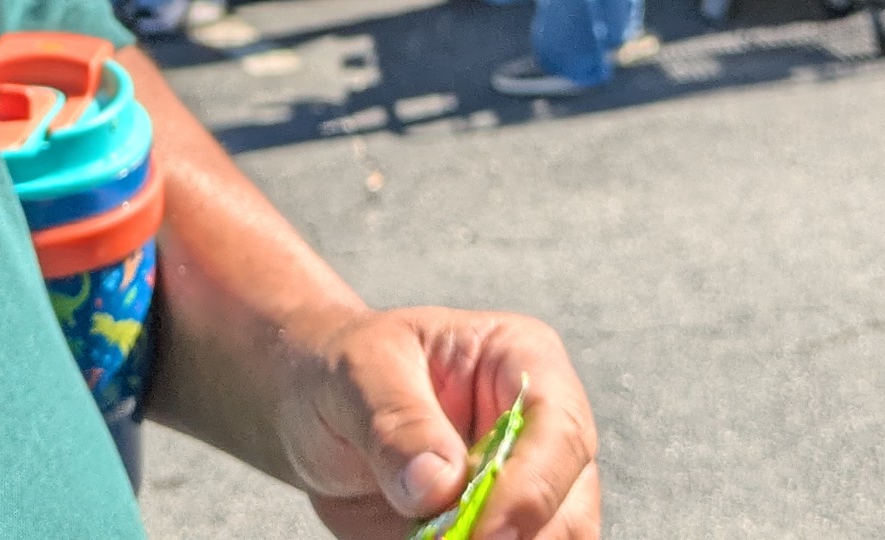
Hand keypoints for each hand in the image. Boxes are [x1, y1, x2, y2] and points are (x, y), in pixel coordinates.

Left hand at [266, 306, 599, 539]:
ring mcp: (527, 490)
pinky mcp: (498, 533)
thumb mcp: (356, 374)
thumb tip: (439, 486)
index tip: (482, 533)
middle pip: (570, 505)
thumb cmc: (344, 372)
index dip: (532, 489)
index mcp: (523, 361)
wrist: (315, 412)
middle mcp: (541, 432)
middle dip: (518, 539)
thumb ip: (397, 422)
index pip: (559, 430)